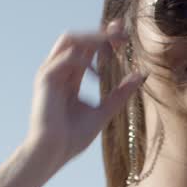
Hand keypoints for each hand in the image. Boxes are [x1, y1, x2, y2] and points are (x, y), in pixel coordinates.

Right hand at [25, 21, 144, 169]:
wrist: (52, 153)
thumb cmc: (72, 138)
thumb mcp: (104, 112)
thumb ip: (120, 94)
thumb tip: (141, 75)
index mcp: (71, 78)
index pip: (87, 49)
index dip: (105, 38)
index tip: (125, 34)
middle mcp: (59, 71)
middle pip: (79, 38)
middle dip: (101, 33)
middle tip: (123, 34)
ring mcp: (50, 72)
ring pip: (69, 39)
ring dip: (92, 38)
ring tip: (112, 46)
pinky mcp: (45, 78)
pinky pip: (66, 57)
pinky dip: (85, 61)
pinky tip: (98, 75)